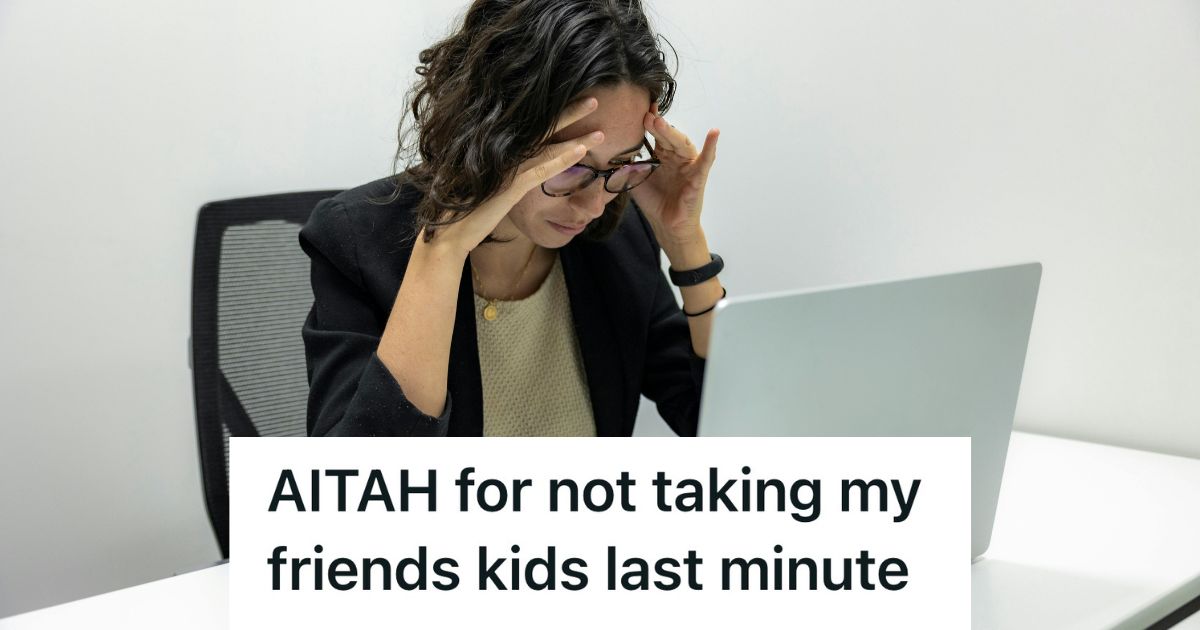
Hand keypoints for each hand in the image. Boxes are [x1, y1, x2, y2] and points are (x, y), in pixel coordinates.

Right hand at [421, 97, 605, 257]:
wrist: (448, 231)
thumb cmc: (467, 208)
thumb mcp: (487, 184)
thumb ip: (502, 171)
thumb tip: (516, 165)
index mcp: (499, 151)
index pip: (533, 127)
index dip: (555, 114)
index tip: (575, 102)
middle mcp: (503, 153)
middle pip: (542, 128)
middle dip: (570, 113)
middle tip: (594, 99)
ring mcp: (507, 168)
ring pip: (548, 147)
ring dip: (576, 138)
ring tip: (601, 131)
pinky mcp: (510, 187)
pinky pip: (542, 170)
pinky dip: (563, 159)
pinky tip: (582, 152)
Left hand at [630, 103, 719, 248]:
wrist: (666, 225)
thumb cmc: (654, 202)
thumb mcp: (634, 180)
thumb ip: (625, 165)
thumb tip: (610, 150)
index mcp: (662, 155)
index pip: (655, 134)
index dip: (648, 121)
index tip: (639, 108)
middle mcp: (676, 156)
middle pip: (667, 136)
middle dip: (656, 125)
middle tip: (645, 115)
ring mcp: (688, 165)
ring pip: (682, 143)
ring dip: (671, 132)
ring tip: (659, 122)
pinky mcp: (699, 176)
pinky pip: (706, 159)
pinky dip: (711, 146)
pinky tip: (714, 132)